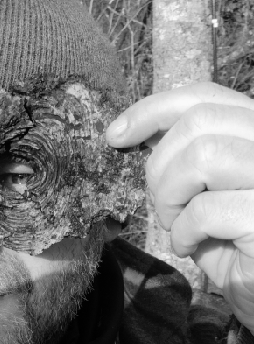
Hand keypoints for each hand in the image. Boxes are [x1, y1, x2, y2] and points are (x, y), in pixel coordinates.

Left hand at [106, 82, 253, 332]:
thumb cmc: (228, 240)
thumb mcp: (199, 191)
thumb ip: (180, 156)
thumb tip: (136, 131)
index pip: (203, 96)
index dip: (152, 110)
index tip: (115, 135)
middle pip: (198, 122)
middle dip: (159, 164)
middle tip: (160, 202)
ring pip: (202, 156)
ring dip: (169, 196)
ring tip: (172, 223)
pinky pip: (206, 210)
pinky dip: (181, 232)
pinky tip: (186, 247)